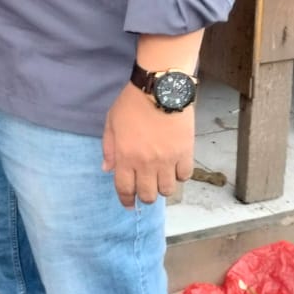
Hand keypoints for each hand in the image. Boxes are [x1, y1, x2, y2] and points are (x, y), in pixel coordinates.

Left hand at [101, 83, 193, 207]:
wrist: (160, 88)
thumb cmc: (132, 103)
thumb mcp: (111, 122)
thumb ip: (108, 147)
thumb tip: (107, 169)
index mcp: (126, 156)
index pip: (125, 189)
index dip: (126, 200)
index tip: (129, 205)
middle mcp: (146, 163)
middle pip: (148, 195)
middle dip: (145, 196)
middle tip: (146, 188)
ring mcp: (167, 160)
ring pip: (168, 190)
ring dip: (163, 188)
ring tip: (161, 178)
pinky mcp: (185, 153)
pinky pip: (184, 176)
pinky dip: (179, 176)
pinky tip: (175, 167)